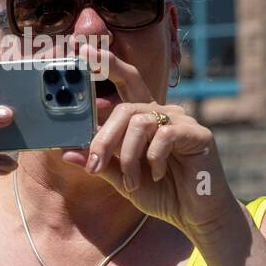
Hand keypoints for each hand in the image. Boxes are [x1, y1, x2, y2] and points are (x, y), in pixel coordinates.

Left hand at [60, 44, 237, 236]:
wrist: (196, 216)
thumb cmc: (163, 194)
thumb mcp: (124, 180)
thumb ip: (101, 164)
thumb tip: (67, 151)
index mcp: (146, 118)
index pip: (126, 82)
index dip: (108, 63)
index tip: (86, 48)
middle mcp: (164, 113)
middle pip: (126, 107)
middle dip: (104, 137)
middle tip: (95, 165)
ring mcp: (182, 120)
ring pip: (141, 122)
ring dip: (129, 156)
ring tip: (132, 182)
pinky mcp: (198, 134)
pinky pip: (165, 135)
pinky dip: (154, 159)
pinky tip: (159, 175)